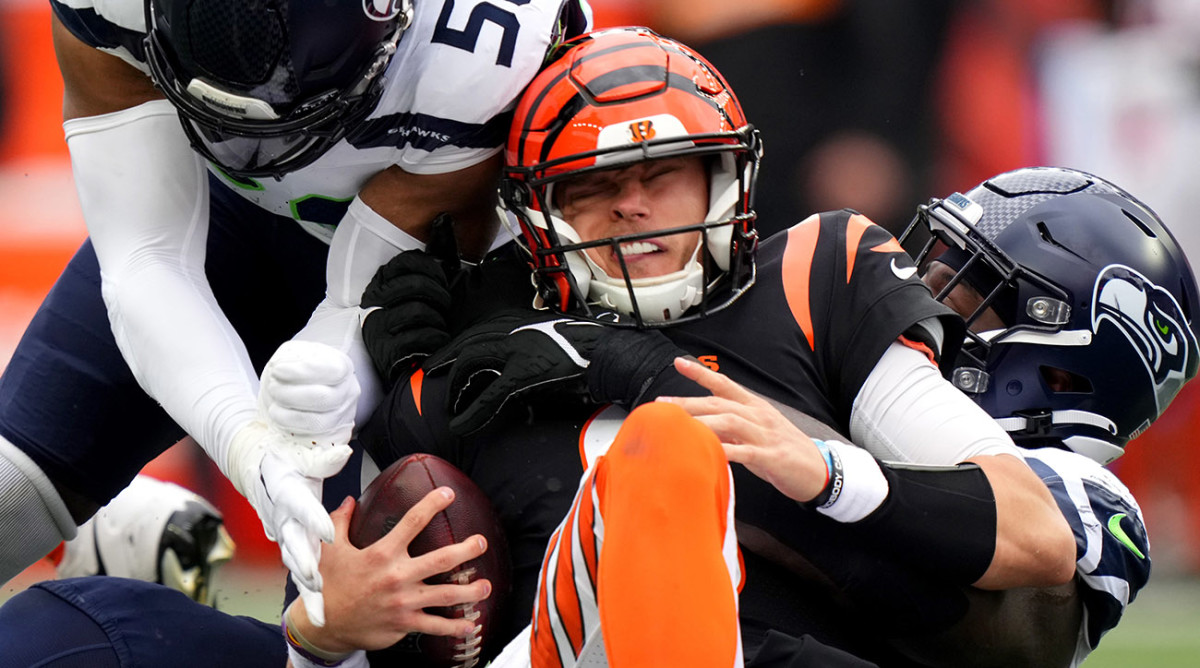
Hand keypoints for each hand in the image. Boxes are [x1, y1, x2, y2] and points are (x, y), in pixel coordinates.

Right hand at [231, 341, 359, 625]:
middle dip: (306, 566)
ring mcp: (282, 529)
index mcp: (285, 488)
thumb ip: (320, 456)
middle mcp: (281, 514)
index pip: (299, 504)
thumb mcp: (298, 448)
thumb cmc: (282, 450)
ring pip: (295, 561)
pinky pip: (299, 566)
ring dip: (307, 586)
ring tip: (320, 610)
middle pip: (294, 543)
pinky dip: (309, 589)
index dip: (312, 518)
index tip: (327, 533)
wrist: (255, 457)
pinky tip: (320, 613)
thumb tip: (342, 454)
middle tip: (318, 585)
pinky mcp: (287, 539)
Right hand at [291, 493, 491, 652]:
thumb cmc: (328, 584)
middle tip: (481, 542)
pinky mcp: (404, 623)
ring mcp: (404, 602)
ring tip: (486, 586)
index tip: (448, 494)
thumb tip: (351, 501)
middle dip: (467, 550)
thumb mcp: (329, 549)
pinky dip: (455, 627)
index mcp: (382, 553)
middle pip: (442, 559)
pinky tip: (470, 625)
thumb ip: (340, 522)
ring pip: (446, 595)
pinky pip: (435, 625)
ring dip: (471, 591)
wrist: (323, 624)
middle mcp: (397, 576)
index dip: (432, 504)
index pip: (412, 522)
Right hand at [361, 214, 458, 387]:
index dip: (434, 270)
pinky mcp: (385, 349)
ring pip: (420, 311)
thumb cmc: (416, 322)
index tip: (443, 281)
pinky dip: (436, 340)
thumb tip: (444, 220)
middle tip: (444, 308)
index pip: (408, 261)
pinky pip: (421, 337)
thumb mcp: (418, 289)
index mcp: (382, 280)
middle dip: (441, 297)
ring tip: (438, 327)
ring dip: (438, 321)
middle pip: (418, 285)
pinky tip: (435, 343)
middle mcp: (374, 299)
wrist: (401, 364)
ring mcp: (377, 324)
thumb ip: (433, 260)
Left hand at [426, 311, 686, 434]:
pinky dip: (472, 412)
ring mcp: (518, 350)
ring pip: (471, 364)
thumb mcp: (548, 345)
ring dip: (456, 389)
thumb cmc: (586, 352)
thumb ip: (526, 352)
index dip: (455, 347)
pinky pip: (489, 395)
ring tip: (449, 409)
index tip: (440, 360)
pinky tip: (460, 426)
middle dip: (445, 361)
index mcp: (519, 323)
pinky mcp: (524, 372)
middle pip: (466, 344)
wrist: (610, 354)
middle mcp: (513, 332)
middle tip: (430, 377)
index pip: (477, 332)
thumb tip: (508, 370)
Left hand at [656, 358, 828, 502]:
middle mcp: (759, 416)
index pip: (725, 384)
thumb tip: (702, 424)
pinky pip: (746, 452)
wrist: (819, 470)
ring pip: (730, 422)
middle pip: (719, 403)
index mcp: (755, 407)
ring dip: (701, 424)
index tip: (678, 363)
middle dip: (689, 403)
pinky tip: (710, 453)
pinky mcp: (772, 457)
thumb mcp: (756, 433)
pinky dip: (726, 451)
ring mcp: (766, 435)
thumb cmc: (784, 451)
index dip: (701, 373)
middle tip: (662, 406)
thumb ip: (732, 426)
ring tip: (678, 429)